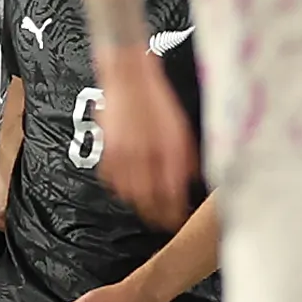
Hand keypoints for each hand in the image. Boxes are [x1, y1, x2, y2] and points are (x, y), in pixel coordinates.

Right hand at [94, 46, 196, 228]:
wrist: (128, 78)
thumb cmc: (157, 101)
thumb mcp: (182, 129)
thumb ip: (187, 158)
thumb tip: (195, 180)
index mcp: (166, 150)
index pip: (171, 194)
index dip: (175, 213)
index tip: (179, 220)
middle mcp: (143, 156)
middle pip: (148, 201)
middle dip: (157, 216)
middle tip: (164, 222)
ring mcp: (122, 155)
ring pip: (128, 195)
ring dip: (139, 205)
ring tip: (148, 208)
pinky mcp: (106, 151)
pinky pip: (111, 181)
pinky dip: (120, 190)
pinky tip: (129, 189)